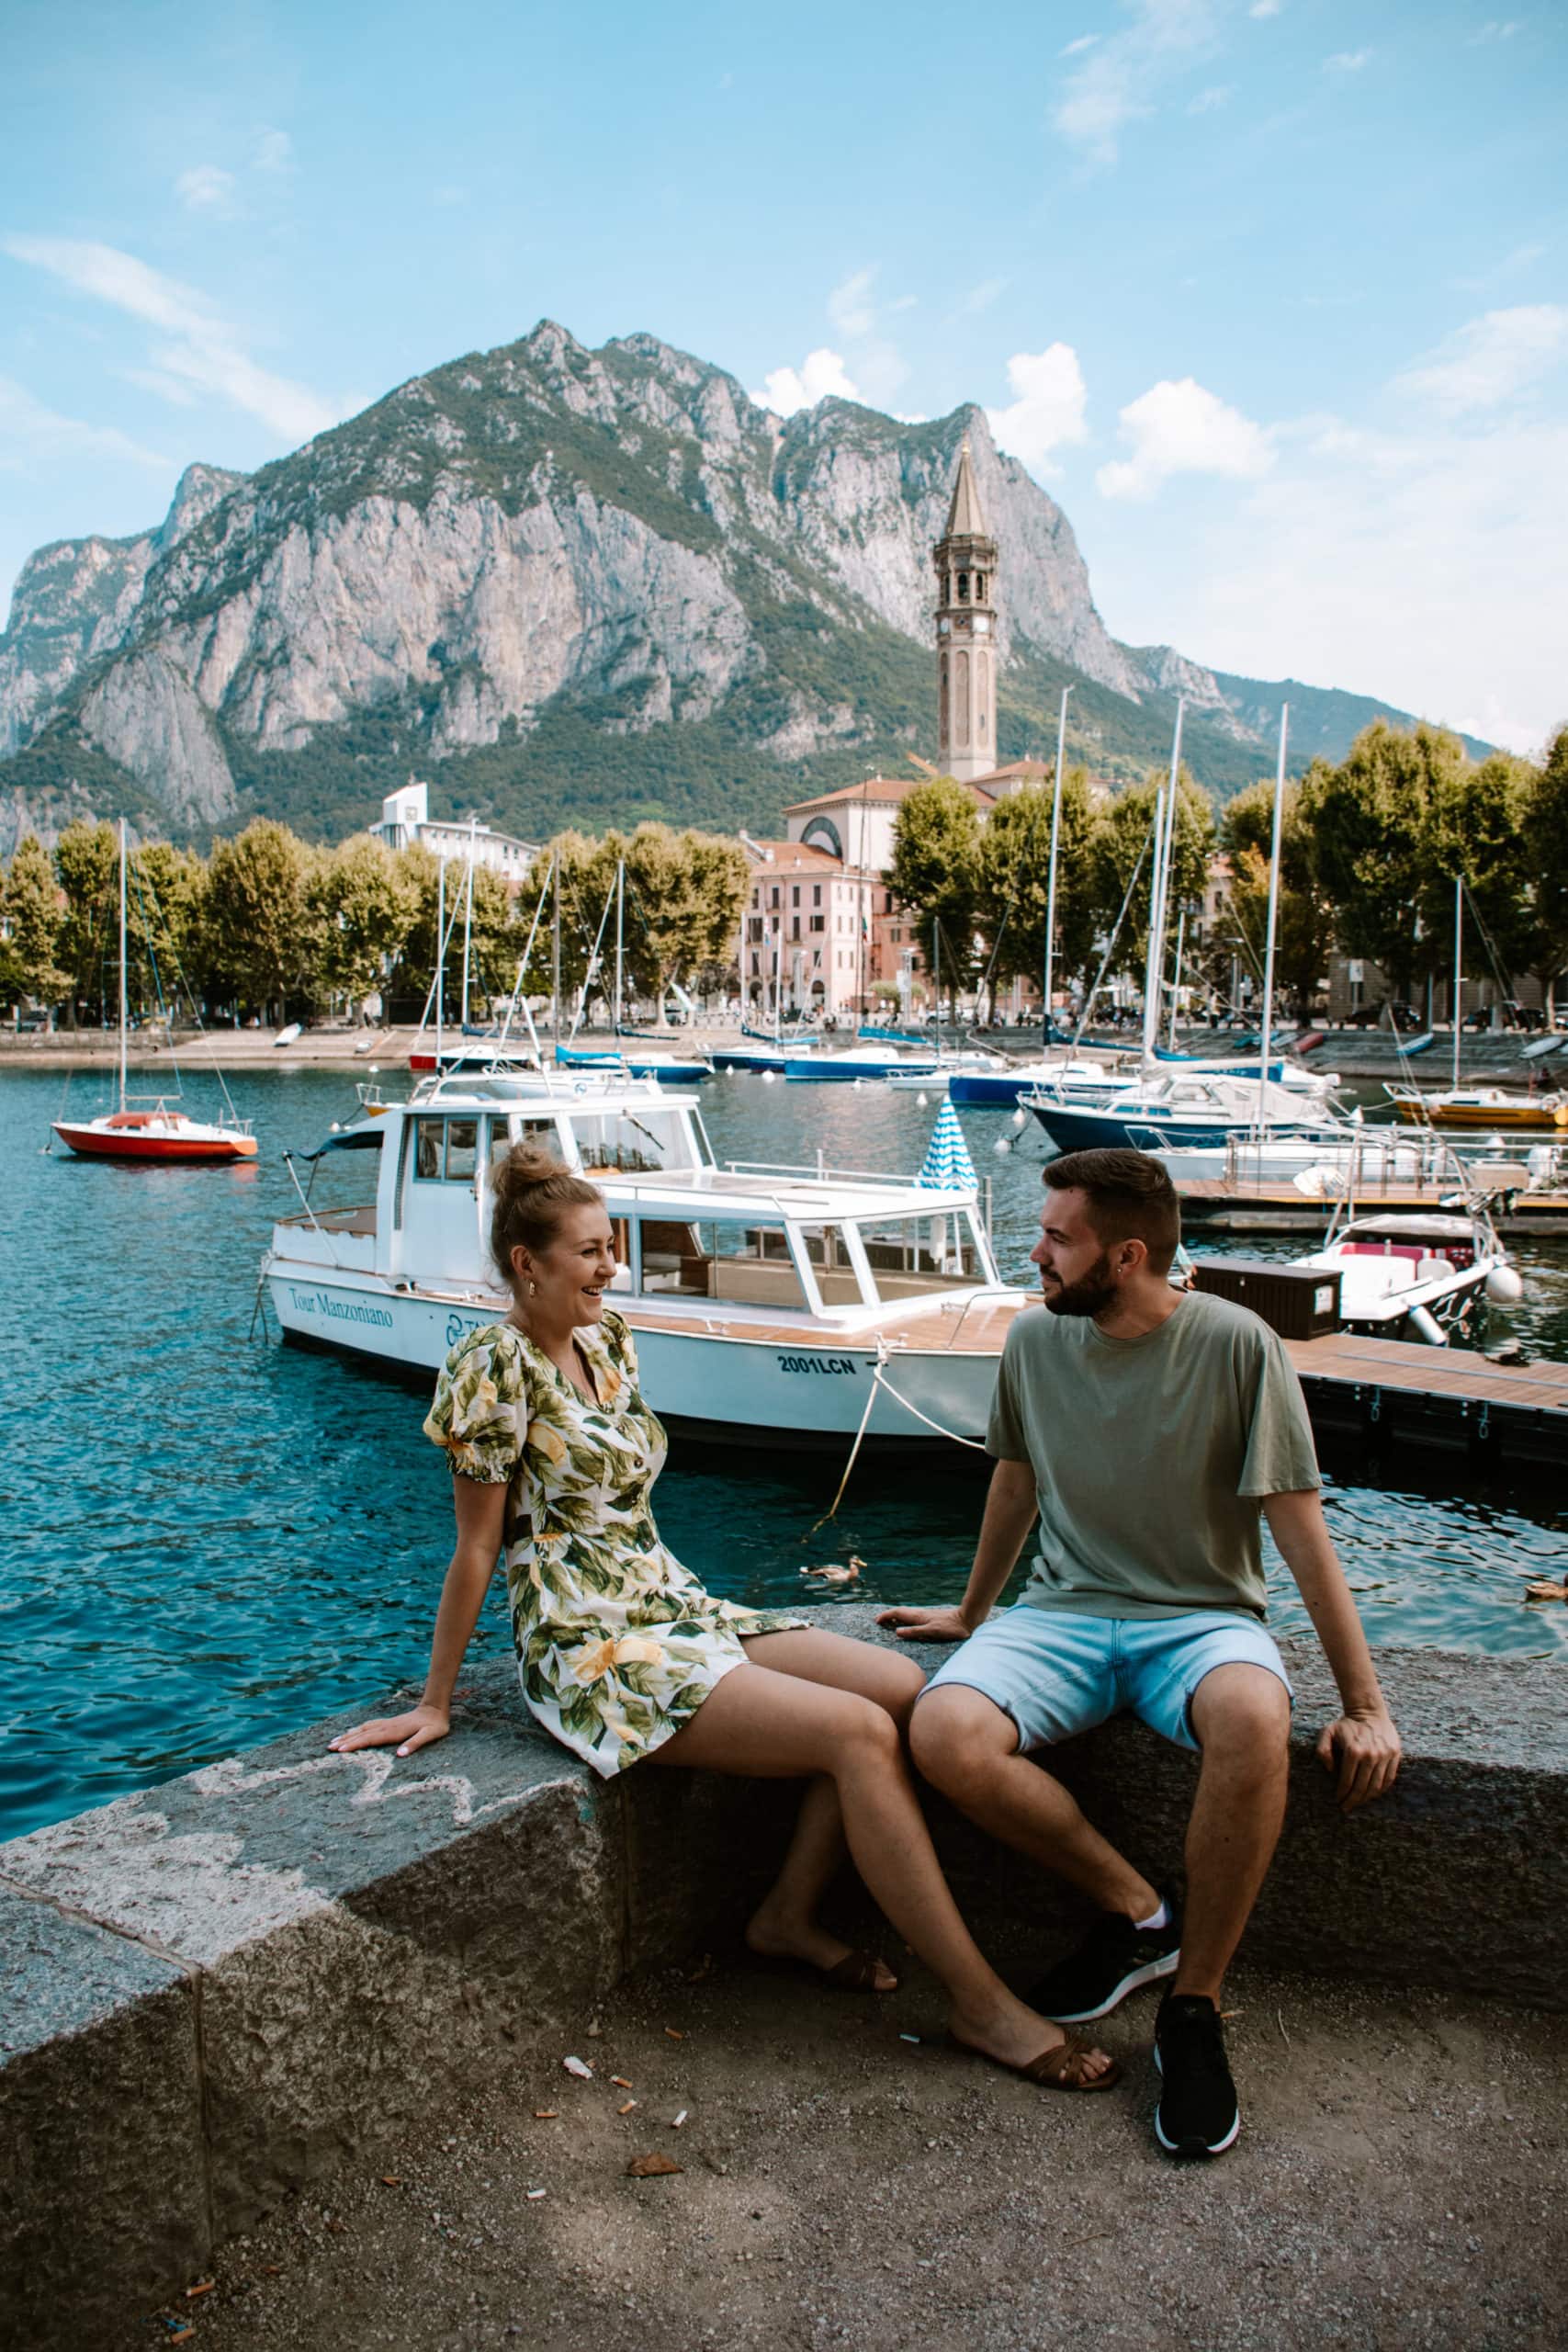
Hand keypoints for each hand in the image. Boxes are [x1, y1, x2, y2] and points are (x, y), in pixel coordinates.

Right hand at [329, 1704, 450, 1759]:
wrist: (435, 1708)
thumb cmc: (435, 1725)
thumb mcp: (430, 1735)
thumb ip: (415, 1743)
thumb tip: (400, 1754)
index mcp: (395, 1731)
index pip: (371, 1739)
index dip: (355, 1744)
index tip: (341, 1750)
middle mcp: (388, 1726)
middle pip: (362, 1734)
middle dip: (345, 1741)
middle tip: (329, 1748)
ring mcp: (387, 1723)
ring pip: (363, 1729)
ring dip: (348, 1735)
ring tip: (334, 1741)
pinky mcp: (388, 1723)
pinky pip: (368, 1726)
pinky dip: (357, 1730)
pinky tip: (351, 1733)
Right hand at [876, 1605, 977, 1643]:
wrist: (967, 1619)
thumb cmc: (951, 1628)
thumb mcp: (932, 1632)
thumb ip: (915, 1632)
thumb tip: (897, 1632)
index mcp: (919, 1617)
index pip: (898, 1613)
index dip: (886, 1616)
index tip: (876, 1620)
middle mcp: (921, 1614)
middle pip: (901, 1612)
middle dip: (888, 1615)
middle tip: (879, 1621)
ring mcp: (926, 1615)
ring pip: (907, 1614)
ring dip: (896, 1616)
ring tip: (889, 1622)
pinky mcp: (932, 1618)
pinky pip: (913, 1617)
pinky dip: (906, 1619)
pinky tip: (909, 1623)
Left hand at [1316, 1708, 1400, 1811]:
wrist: (1369, 1711)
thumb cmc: (1346, 1724)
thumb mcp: (1328, 1732)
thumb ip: (1322, 1750)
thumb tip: (1329, 1770)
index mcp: (1353, 1751)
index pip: (1347, 1781)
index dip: (1342, 1794)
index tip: (1338, 1801)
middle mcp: (1370, 1755)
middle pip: (1362, 1787)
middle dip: (1353, 1801)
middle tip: (1347, 1807)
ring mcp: (1384, 1755)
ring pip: (1376, 1786)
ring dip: (1367, 1798)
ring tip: (1359, 1802)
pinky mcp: (1395, 1755)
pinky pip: (1389, 1779)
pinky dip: (1381, 1789)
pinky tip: (1373, 1794)